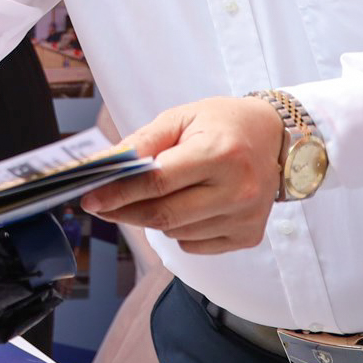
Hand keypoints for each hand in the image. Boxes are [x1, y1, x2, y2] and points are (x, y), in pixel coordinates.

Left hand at [80, 96, 282, 253]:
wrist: (272, 137)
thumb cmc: (221, 124)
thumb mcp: (178, 119)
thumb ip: (140, 144)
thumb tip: (101, 166)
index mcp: (220, 153)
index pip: (158, 182)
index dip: (118, 192)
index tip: (90, 199)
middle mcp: (238, 189)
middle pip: (163, 215)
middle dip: (124, 211)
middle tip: (101, 204)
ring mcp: (246, 217)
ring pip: (175, 232)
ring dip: (152, 218)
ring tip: (156, 194)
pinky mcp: (249, 235)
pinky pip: (193, 243)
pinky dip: (177, 229)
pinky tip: (186, 205)